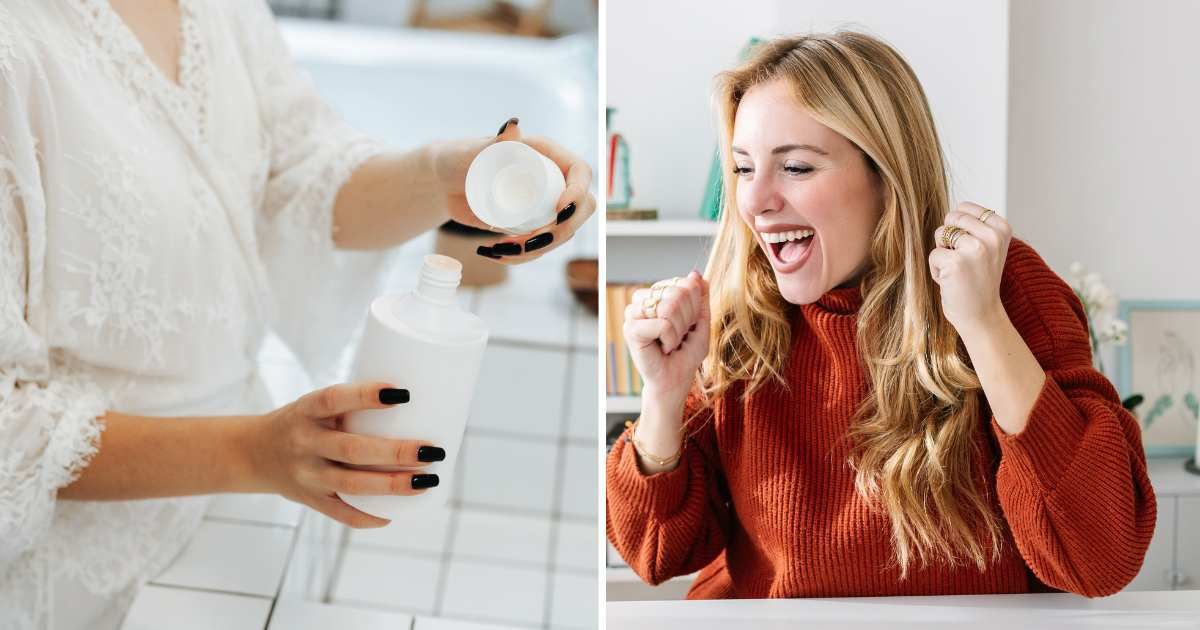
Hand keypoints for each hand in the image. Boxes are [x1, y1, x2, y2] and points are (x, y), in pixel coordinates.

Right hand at [249, 382, 443, 528]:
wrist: (253, 453)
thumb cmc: (305, 421)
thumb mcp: (317, 405)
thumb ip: (355, 407)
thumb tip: (421, 401)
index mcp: (306, 410)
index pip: (334, 399)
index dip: (366, 396)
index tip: (404, 393)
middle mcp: (304, 442)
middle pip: (352, 449)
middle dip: (396, 452)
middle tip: (433, 450)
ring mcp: (306, 475)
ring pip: (352, 484)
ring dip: (393, 485)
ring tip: (427, 480)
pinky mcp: (310, 500)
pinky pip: (342, 514)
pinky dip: (370, 517)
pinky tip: (397, 514)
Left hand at [430, 117, 595, 263]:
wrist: (444, 183)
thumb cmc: (458, 158)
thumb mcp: (475, 151)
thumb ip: (495, 141)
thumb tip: (513, 125)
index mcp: (547, 155)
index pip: (580, 172)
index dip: (578, 192)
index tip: (560, 211)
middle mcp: (552, 180)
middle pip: (579, 209)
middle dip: (560, 232)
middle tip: (527, 243)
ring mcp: (544, 205)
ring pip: (561, 234)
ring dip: (538, 250)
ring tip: (501, 249)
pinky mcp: (531, 225)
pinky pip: (539, 246)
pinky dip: (522, 257)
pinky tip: (496, 254)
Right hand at [623, 271, 709, 398]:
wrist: (675, 380)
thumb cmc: (686, 353)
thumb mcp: (701, 322)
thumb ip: (700, 297)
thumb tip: (696, 274)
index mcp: (657, 294)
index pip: (684, 283)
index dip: (694, 307)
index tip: (688, 325)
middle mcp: (643, 300)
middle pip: (677, 293)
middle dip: (687, 319)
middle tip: (679, 336)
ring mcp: (634, 313)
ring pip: (669, 307)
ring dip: (679, 330)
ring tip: (670, 342)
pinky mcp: (630, 329)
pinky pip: (663, 324)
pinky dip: (670, 339)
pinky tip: (663, 348)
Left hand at [929, 202, 1011, 334]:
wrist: (981, 315)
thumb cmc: (978, 279)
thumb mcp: (988, 246)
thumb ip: (975, 225)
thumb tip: (952, 209)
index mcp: (1002, 227)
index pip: (964, 207)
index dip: (959, 228)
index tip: (972, 250)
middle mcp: (992, 235)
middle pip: (950, 218)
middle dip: (948, 239)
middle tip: (963, 261)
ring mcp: (975, 248)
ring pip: (940, 234)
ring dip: (942, 253)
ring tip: (958, 271)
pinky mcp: (956, 262)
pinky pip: (933, 255)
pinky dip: (936, 269)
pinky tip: (952, 282)